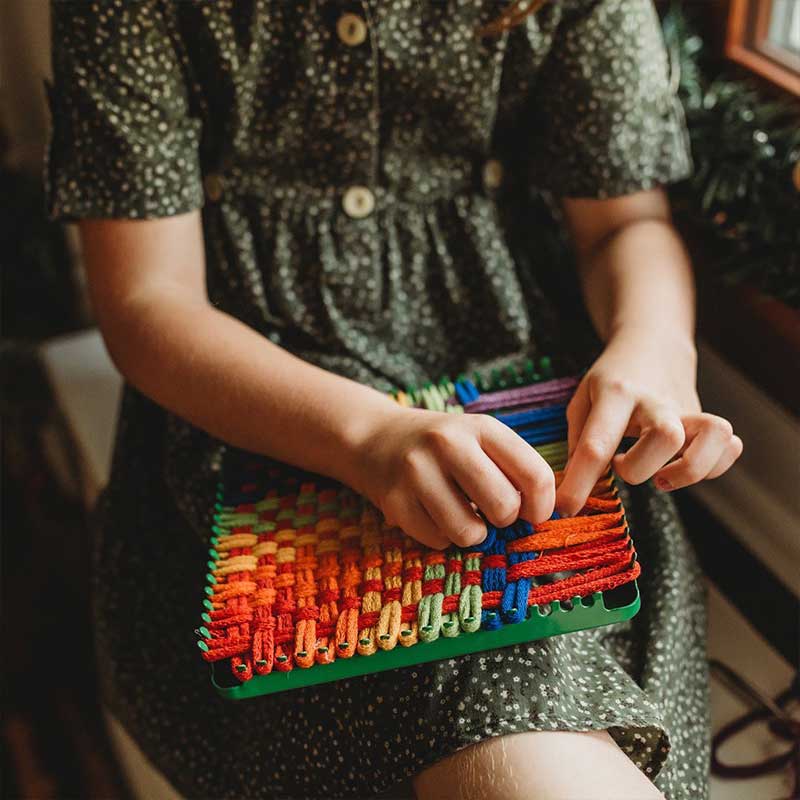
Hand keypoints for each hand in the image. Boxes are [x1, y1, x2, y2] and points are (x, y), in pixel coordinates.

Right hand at [353, 406, 555, 549]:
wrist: (377, 439)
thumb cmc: (444, 447)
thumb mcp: (481, 440)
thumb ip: (514, 469)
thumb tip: (544, 516)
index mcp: (481, 427)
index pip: (535, 475)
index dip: (542, 506)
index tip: (533, 513)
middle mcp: (448, 444)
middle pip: (504, 508)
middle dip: (504, 519)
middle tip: (490, 510)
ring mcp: (417, 472)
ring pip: (470, 532)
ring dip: (473, 533)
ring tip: (461, 513)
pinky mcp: (395, 501)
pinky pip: (438, 541)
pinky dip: (442, 536)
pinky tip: (433, 513)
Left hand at [555, 330, 742, 515]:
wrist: (653, 343)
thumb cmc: (611, 379)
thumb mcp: (582, 400)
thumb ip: (578, 442)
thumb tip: (572, 488)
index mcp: (615, 394)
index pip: (597, 445)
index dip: (579, 484)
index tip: (565, 508)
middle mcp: (655, 401)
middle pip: (666, 438)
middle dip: (640, 469)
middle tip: (621, 465)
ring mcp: (686, 409)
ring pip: (713, 435)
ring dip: (688, 469)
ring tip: (661, 476)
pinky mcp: (704, 419)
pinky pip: (729, 446)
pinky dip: (713, 466)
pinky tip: (683, 465)